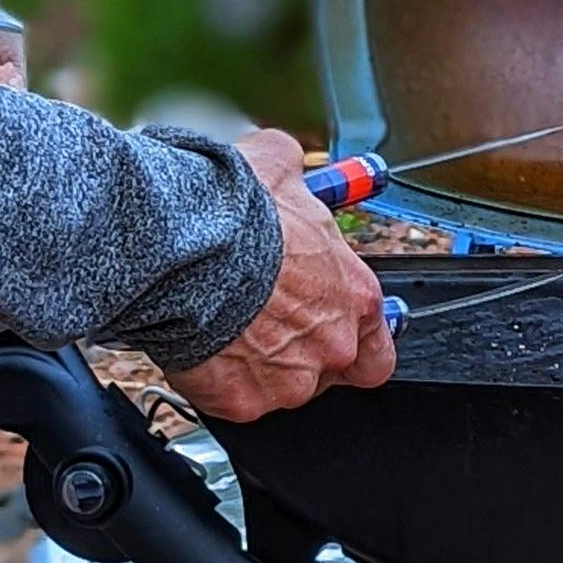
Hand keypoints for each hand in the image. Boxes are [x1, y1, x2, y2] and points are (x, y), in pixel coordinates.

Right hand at [168, 126, 396, 426]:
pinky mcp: (243, 403)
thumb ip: (295, 173)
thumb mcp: (278, 167)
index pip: (379, 344)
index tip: (332, 321)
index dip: (354, 335)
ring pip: (281, 386)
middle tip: (272, 326)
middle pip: (331, 369)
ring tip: (227, 327)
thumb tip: (287, 159)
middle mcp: (333, 346)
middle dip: (305, 351)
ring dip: (259, 364)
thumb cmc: (237, 213)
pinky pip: (234, 398)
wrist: (183, 249)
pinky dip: (218, 380)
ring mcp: (289, 382)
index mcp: (356, 296)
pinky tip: (202, 347)